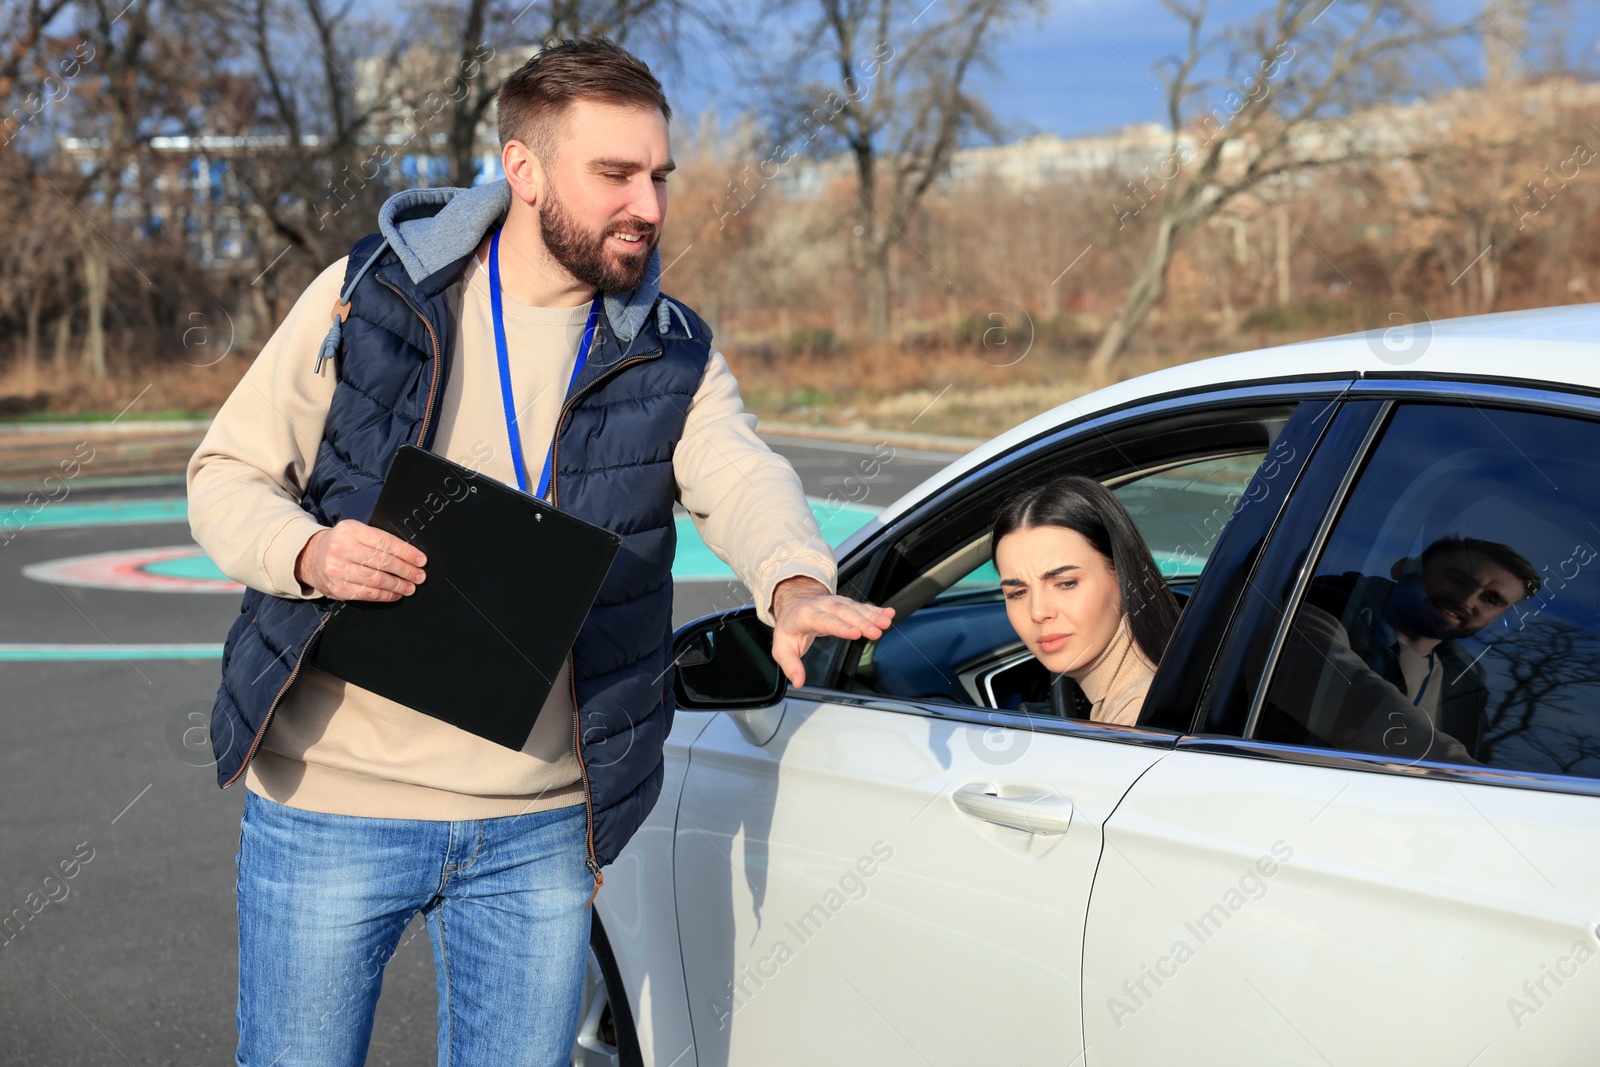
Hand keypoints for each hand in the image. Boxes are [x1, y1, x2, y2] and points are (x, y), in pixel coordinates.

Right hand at [294, 519, 426, 601]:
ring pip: (375, 579)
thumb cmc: (341, 543)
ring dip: (398, 585)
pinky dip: (385, 595)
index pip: (384, 542)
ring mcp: (337, 570)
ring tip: (411, 587)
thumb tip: (409, 554)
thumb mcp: (355, 532)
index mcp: (351, 530)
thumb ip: (377, 539)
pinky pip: (366, 593)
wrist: (310, 557)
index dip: (406, 552)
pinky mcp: (337, 588)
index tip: (421, 560)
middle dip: (405, 570)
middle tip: (420, 576)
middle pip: (382, 562)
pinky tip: (395, 594)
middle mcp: (342, 549)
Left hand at [769, 575, 895, 687]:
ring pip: (855, 608)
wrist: (795, 601)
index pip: (824, 621)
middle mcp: (824, 606)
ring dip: (872, 615)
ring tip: (886, 622)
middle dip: (861, 622)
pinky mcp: (847, 604)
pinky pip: (862, 606)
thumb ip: (790, 665)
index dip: (840, 627)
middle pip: (844, 613)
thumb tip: (798, 681)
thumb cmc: (790, 626)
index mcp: (806, 615)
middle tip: (876, 632)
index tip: (855, 633)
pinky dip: (876, 610)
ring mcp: (837, 603)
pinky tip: (889, 613)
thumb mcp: (782, 647)